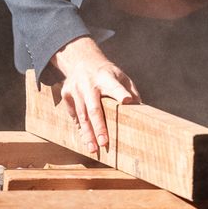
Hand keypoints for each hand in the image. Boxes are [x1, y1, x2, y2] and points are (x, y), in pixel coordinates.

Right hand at [52, 36, 140, 153]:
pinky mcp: (66, 94)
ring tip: (93, 148)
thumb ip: (131, 91)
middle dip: (99, 126)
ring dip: (87, 133)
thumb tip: (141, 110)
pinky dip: (79, 128)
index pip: (115, 87)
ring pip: (82, 115)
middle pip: (94, 108)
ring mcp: (76, 89)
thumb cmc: (107, 73)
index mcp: (106, 77)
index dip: (120, 94)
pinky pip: (73, 115)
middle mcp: (89, 83)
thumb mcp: (121, 76)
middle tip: (105, 142)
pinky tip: (85, 140)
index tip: (127, 100)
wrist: (81, 60)